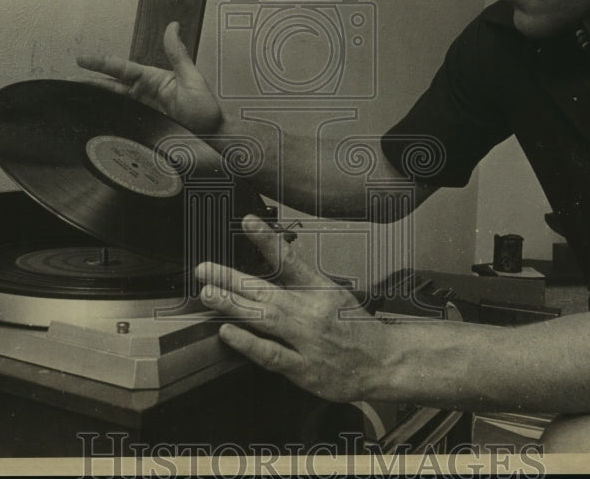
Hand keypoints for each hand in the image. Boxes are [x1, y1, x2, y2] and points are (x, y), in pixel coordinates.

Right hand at [76, 22, 223, 133]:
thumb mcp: (191, 78)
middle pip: (111, 87)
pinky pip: (122, 122)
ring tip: (72, 99)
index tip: (81, 59)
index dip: (101, 63)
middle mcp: (144, 95)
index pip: (122, 69)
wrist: (213, 139)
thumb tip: (173, 26)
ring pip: (113, 104)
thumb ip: (178, 54)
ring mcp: (143, 113)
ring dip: (94, 101)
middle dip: (89, 84)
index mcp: (153, 80)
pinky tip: (93, 120)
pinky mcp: (143, 129)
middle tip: (67, 82)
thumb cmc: (206, 110)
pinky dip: (107, 120)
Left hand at [195, 214, 385, 402]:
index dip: (268, 240)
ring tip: (208, 295)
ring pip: (264, 318)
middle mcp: (311, 311)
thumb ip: (303, 279)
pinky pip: (271, 353)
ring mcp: (307, 339)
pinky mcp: (304, 368)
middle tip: (205, 269)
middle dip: (231, 278)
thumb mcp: (334, 292)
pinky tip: (228, 333)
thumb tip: (275, 257)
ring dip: (233, 305)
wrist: (384, 362)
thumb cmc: (356, 328)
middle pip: (266, 290)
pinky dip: (248, 343)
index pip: (291, 259)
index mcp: (320, 289)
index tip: (248, 221)